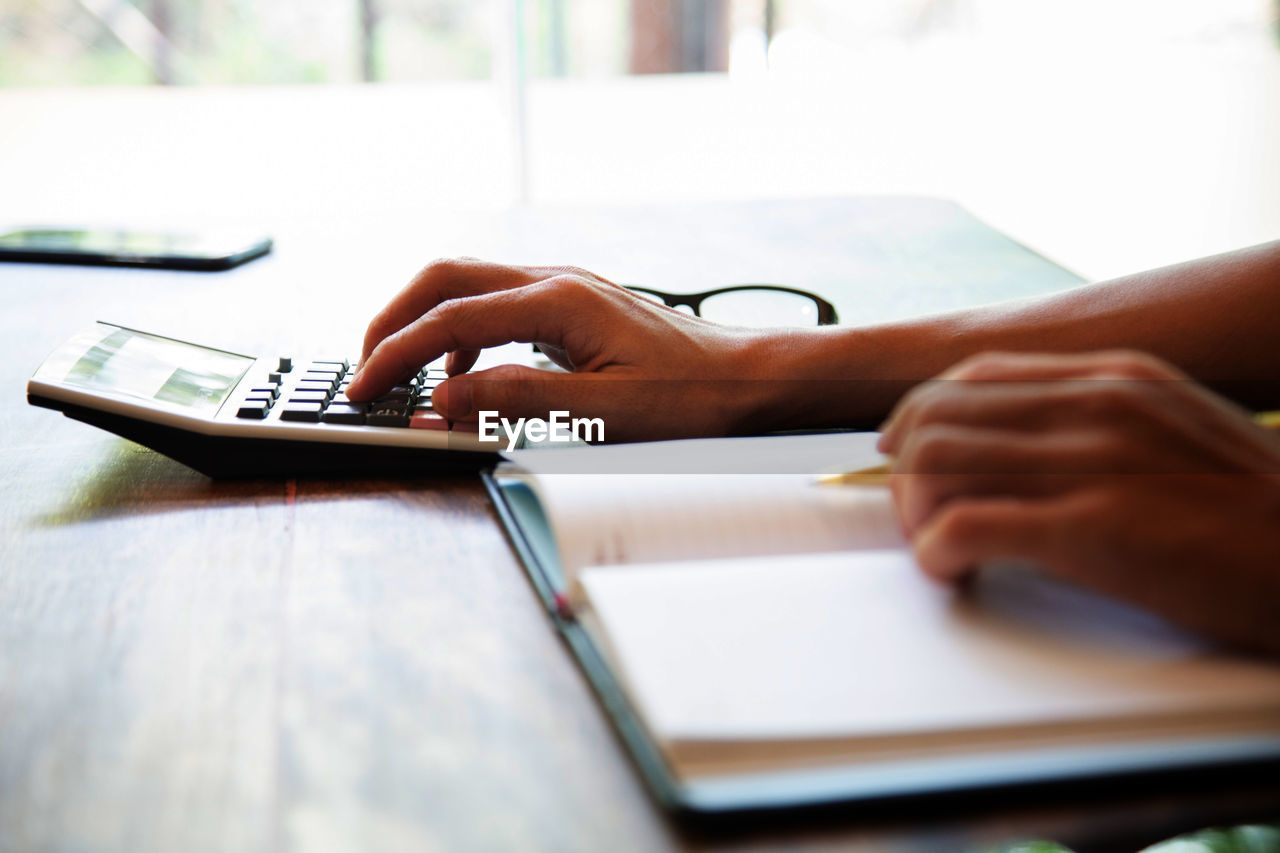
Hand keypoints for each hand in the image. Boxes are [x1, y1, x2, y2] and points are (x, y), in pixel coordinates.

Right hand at [346, 258, 783, 440]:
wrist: (744, 380)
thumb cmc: (690, 398)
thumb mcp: (604, 414)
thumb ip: (519, 401)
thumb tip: (443, 400)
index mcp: (559, 301)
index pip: (452, 320)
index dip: (398, 354)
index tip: (363, 387)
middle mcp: (556, 281)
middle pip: (446, 278)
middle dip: (395, 321)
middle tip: (365, 368)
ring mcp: (563, 289)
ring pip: (468, 286)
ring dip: (426, 324)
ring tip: (402, 373)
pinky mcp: (571, 308)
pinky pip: (497, 307)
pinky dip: (464, 336)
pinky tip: (465, 378)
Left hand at [877, 350, 1279, 653]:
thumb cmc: (1256, 510)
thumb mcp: (1177, 430)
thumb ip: (1103, 423)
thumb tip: (1027, 441)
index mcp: (1114, 378)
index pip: (974, 375)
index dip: (921, 415)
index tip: (904, 452)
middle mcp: (1095, 406)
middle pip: (938, 413)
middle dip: (906, 468)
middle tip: (915, 511)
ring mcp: (1092, 464)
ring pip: (936, 463)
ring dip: (914, 511)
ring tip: (934, 544)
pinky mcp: (1091, 529)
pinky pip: (966, 527)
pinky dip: (935, 553)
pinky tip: (951, 570)